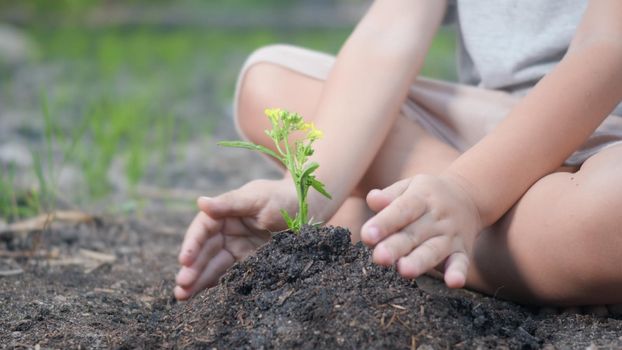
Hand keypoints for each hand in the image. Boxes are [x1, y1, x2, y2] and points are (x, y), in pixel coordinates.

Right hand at [174, 179, 296, 299]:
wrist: (308, 209)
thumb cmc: (282, 198)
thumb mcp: (256, 198)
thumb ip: (229, 203)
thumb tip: (200, 202)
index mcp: (224, 213)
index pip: (202, 230)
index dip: (191, 245)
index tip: (184, 260)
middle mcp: (226, 232)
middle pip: (204, 252)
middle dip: (191, 270)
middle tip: (180, 288)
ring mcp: (236, 248)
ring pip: (213, 266)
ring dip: (198, 281)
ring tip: (183, 298)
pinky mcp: (248, 263)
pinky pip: (228, 275)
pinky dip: (215, 286)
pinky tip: (203, 299)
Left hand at [360, 173, 481, 288]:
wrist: (469, 196)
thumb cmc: (426, 195)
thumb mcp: (409, 187)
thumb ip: (390, 195)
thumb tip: (372, 199)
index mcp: (421, 198)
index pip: (401, 210)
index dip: (384, 223)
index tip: (366, 235)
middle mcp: (436, 218)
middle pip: (414, 234)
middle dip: (395, 247)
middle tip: (379, 258)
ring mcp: (450, 236)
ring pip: (433, 250)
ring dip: (420, 261)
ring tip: (404, 270)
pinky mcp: (461, 252)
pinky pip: (461, 263)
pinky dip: (458, 273)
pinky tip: (453, 282)